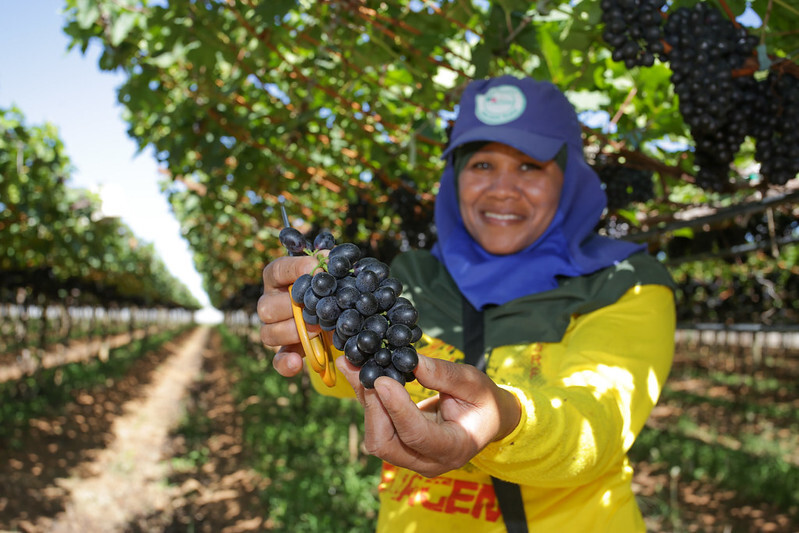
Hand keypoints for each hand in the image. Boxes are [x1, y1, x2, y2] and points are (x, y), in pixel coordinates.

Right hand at [257, 254, 322, 376]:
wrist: (341, 313)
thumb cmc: (332, 287)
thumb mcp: (332, 275)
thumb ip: (329, 265)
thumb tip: (329, 257)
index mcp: (277, 278)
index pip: (277, 270)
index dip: (295, 269)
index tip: (317, 269)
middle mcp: (270, 302)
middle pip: (267, 306)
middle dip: (294, 307)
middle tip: (320, 307)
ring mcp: (274, 328)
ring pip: (269, 333)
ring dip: (294, 332)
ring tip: (318, 329)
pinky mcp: (285, 350)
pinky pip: (277, 360)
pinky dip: (285, 363)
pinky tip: (297, 363)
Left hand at [337, 353, 521, 477]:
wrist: (486, 420)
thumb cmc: (483, 402)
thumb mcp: (474, 383)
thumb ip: (444, 374)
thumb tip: (411, 361)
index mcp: (454, 448)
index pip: (417, 435)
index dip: (397, 409)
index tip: (382, 380)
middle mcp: (429, 462)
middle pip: (387, 444)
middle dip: (374, 407)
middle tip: (366, 371)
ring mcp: (412, 459)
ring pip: (376, 439)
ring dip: (365, 402)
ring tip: (355, 367)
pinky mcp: (400, 447)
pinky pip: (376, 429)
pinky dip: (366, 401)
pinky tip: (357, 374)